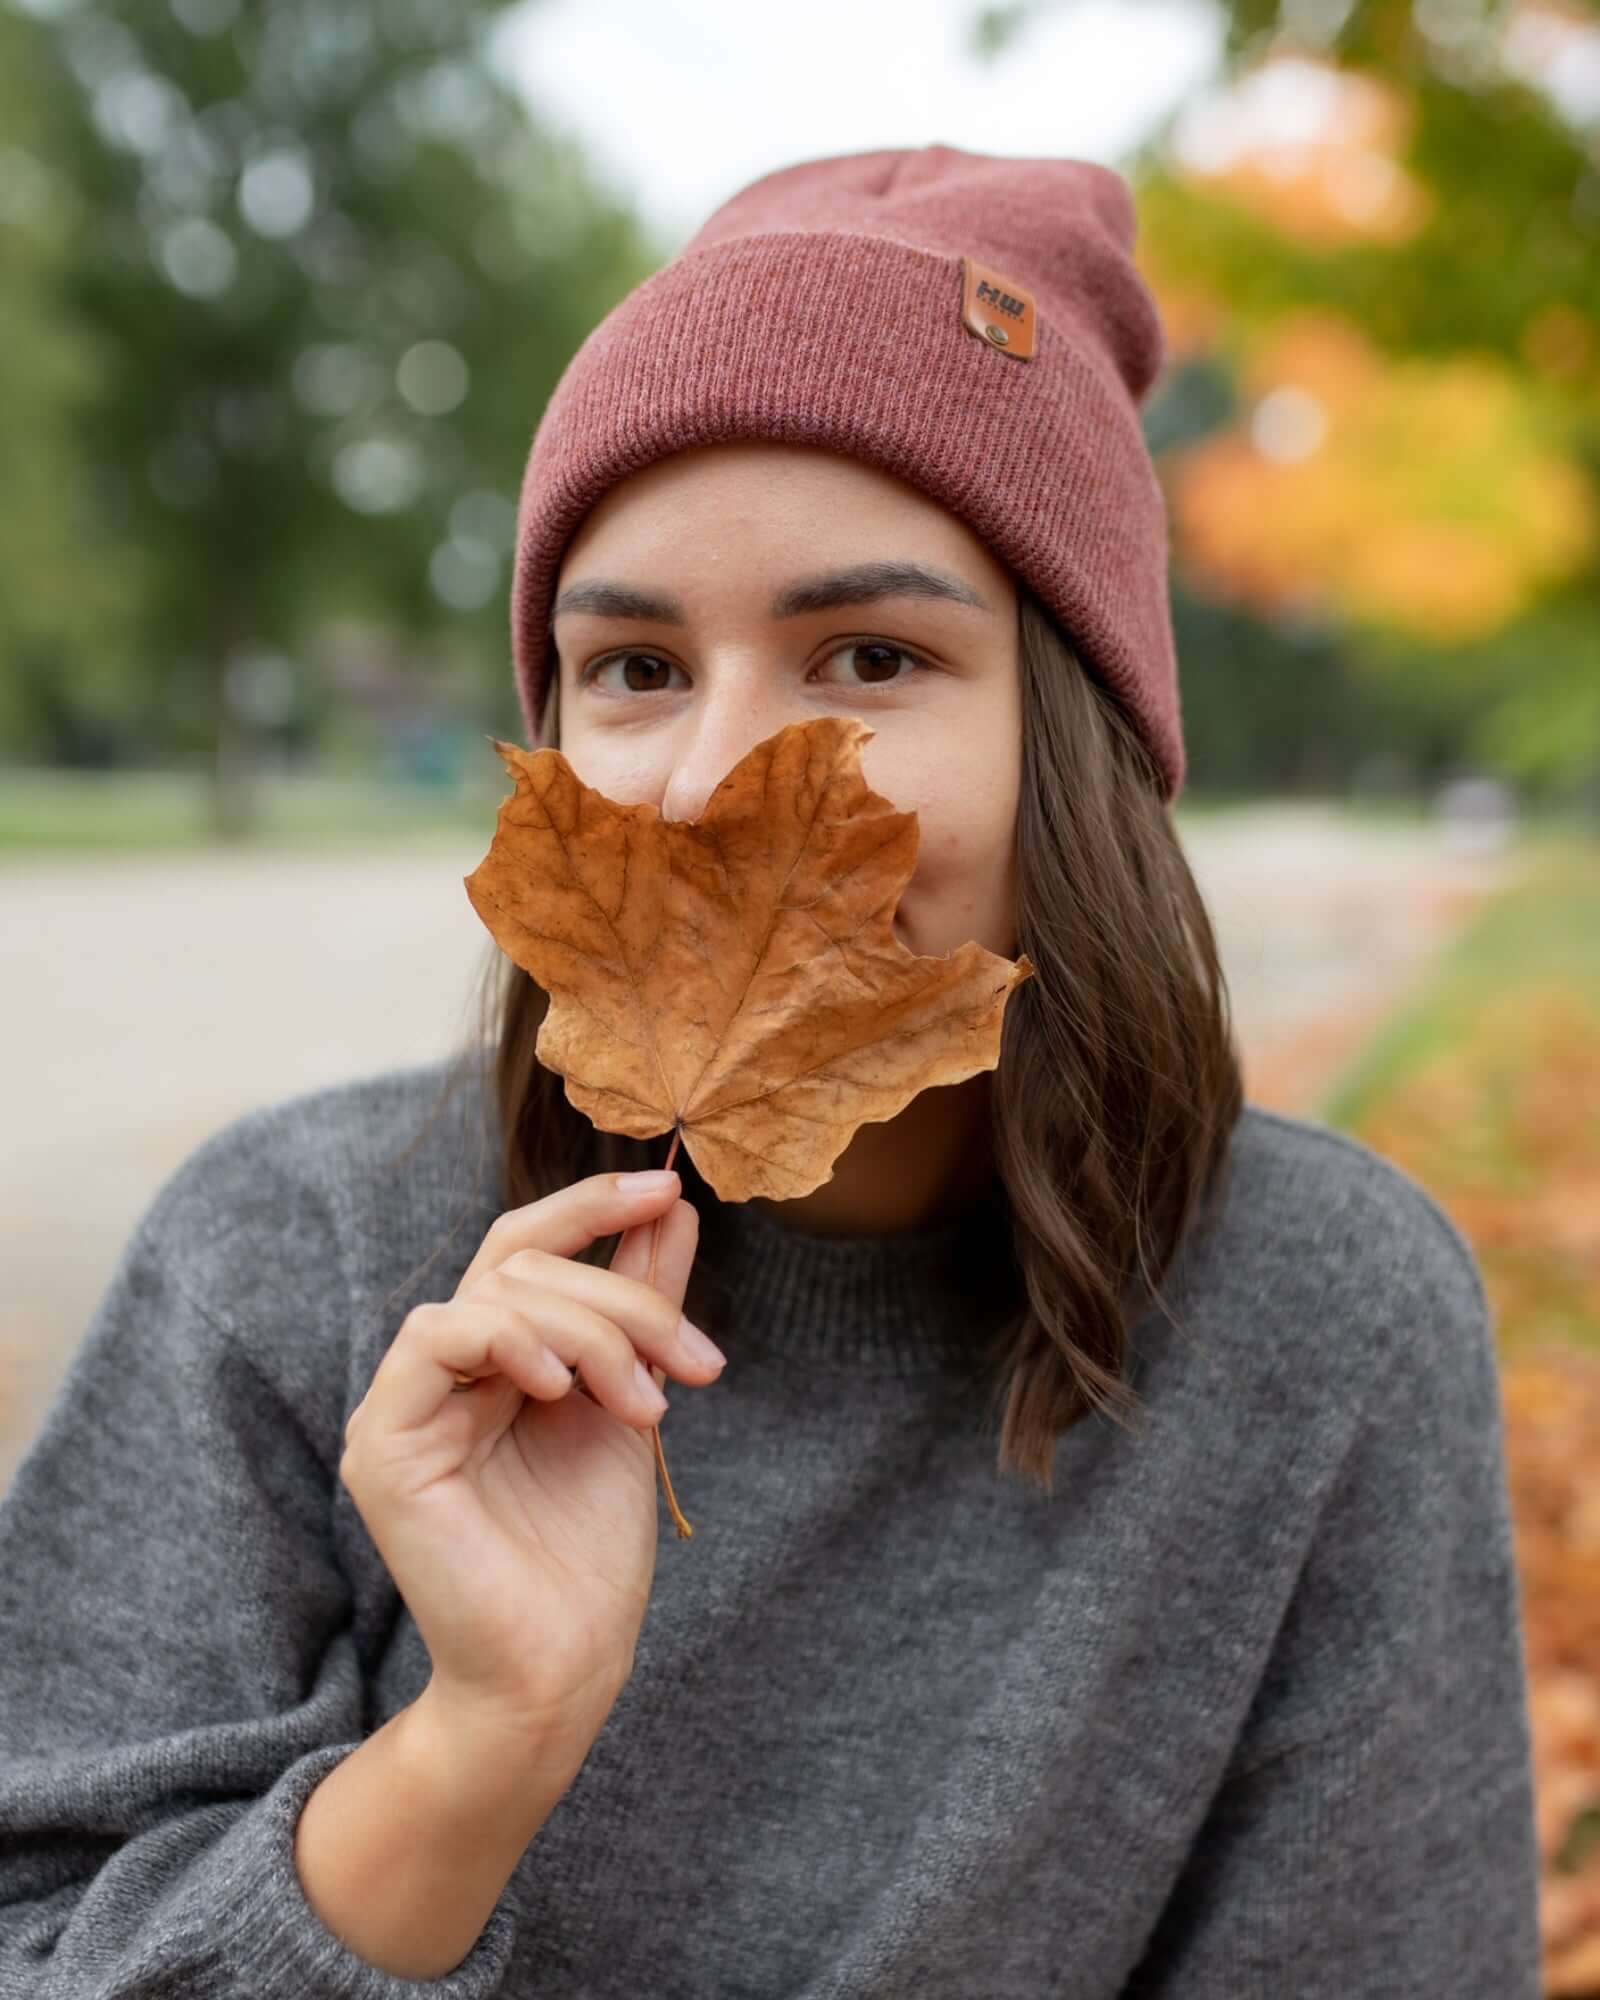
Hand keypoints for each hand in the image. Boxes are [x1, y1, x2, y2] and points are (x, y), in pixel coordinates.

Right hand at [339, 1170, 723, 1742]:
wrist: (563, 1666)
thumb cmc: (589, 1550)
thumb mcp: (634, 1399)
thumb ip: (642, 1304)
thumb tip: (672, 1206)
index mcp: (491, 1359)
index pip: (526, 1245)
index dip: (592, 1203)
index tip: (668, 1185)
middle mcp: (440, 1371)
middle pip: (524, 1261)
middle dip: (625, 1299)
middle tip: (696, 1364)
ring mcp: (403, 1404)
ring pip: (497, 1293)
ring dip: (594, 1333)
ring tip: (648, 1406)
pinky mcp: (382, 1443)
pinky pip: (436, 1337)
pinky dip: (512, 1341)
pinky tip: (563, 1391)